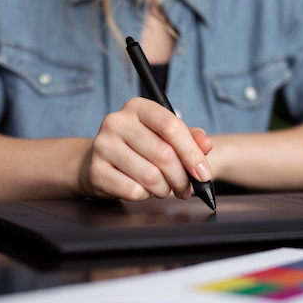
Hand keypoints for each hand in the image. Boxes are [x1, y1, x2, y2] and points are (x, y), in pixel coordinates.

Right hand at [79, 97, 212, 200]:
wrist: (95, 160)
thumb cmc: (136, 147)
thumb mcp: (163, 135)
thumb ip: (189, 137)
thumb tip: (206, 145)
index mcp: (138, 107)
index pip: (172, 126)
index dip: (192, 153)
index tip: (203, 173)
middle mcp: (117, 122)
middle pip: (164, 154)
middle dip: (181, 178)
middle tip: (186, 188)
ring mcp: (103, 145)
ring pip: (150, 176)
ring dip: (164, 189)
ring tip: (163, 188)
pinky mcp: (96, 170)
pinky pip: (134, 191)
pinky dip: (145, 196)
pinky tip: (143, 190)